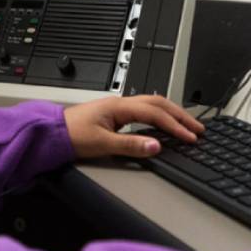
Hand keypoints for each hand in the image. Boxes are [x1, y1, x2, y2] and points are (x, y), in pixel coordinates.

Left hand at [64, 95, 203, 160]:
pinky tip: (164, 125)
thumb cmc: (71, 135)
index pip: (156, 114)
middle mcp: (121, 104)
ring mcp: (118, 108)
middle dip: (181, 115)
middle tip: (198, 128)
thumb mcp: (102, 144)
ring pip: (153, 105)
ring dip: (172, 114)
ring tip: (187, 125)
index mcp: (119, 107)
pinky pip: (145, 111)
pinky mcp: (115, 115)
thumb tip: (156, 146)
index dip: (175, 126)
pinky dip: (160, 117)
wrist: (52, 132)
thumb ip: (130, 145)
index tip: (190, 137)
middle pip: (159, 104)